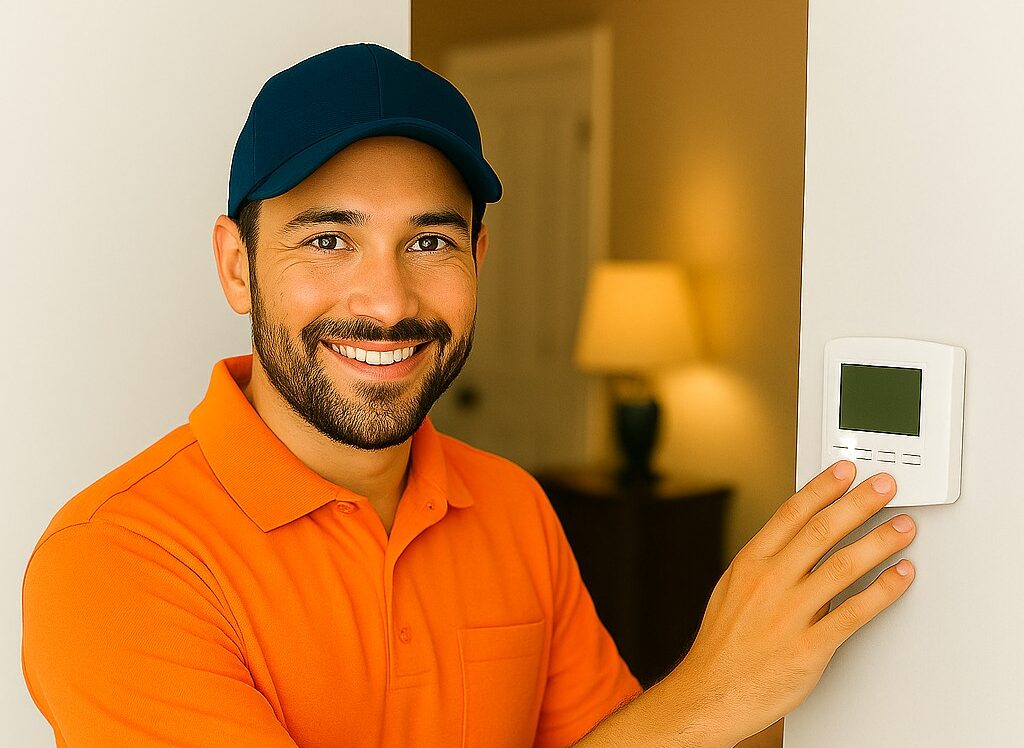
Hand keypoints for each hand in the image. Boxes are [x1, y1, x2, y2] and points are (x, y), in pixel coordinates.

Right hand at [668, 460, 915, 746]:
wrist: (711, 693)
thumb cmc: (722, 645)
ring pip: (841, 566)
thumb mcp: (732, 589)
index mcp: (750, 564)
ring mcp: (789, 614)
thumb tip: (796, 541)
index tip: (845, 471)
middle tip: (885, 487)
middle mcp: (769, 582)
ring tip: (902, 528)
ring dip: (878, 542)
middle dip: (859, 503)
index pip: (790, 513)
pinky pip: (854, 613)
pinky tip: (899, 577)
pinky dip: (882, 591)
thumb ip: (766, 564)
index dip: (822, 488)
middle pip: (821, 531)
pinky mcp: (809, 647)